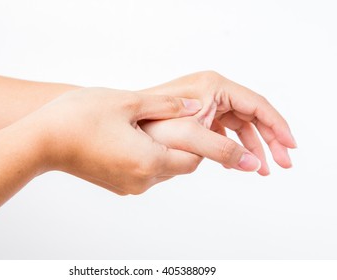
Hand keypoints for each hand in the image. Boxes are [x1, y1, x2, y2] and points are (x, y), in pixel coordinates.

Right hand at [32, 88, 202, 194]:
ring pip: (163, 170)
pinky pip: (145, 173)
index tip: (203, 123)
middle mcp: (141, 180)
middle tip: (184, 121)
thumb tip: (194, 108)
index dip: (203, 142)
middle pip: (180, 167)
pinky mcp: (116, 184)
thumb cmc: (80, 117)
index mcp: (148, 161)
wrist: (41, 140)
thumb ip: (166, 106)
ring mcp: (128, 185)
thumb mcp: (128, 101)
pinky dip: (151, 157)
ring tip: (160, 126)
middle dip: (187, 146)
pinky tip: (139, 137)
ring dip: (168, 151)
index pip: (193, 159)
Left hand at [139, 71, 296, 174]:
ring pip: (237, 125)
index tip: (291, 148)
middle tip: (283, 164)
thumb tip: (255, 166)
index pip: (258, 105)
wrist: (118, 126)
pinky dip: (231, 146)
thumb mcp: (191, 135)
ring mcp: (203, 102)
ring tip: (262, 170)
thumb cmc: (149, 123)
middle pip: (250, 115)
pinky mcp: (196, 115)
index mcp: (214, 86)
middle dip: (268, 140)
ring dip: (250, 146)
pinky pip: (222, 130)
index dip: (277, 127)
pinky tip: (236, 163)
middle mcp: (211, 90)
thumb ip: (225, 150)